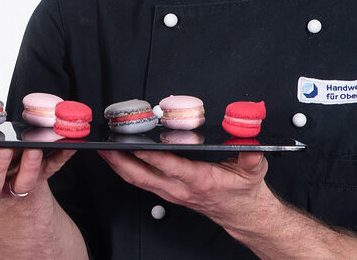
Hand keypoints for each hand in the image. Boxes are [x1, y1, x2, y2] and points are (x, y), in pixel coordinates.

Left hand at [99, 150, 267, 221]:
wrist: (242, 214)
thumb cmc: (244, 191)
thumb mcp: (253, 170)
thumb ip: (250, 155)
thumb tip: (249, 143)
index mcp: (198, 180)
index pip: (169, 166)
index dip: (150, 155)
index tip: (134, 143)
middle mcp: (180, 188)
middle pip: (142, 174)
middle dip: (120, 160)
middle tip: (104, 144)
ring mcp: (171, 193)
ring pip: (137, 179)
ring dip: (118, 164)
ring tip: (103, 148)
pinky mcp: (167, 193)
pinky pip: (141, 181)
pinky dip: (126, 169)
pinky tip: (117, 158)